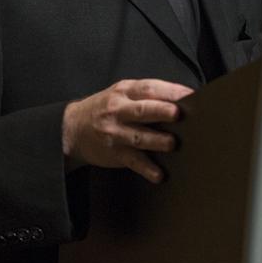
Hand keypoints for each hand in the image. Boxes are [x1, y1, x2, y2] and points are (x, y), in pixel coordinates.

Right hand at [61, 78, 193, 182]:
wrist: (72, 128)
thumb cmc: (105, 109)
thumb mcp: (122, 93)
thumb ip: (147, 95)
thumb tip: (182, 100)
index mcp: (125, 92)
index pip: (149, 88)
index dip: (170, 91)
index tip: (189, 95)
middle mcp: (119, 110)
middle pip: (143, 109)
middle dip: (161, 111)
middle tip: (178, 114)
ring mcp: (116, 132)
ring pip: (138, 136)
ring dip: (156, 140)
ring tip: (171, 143)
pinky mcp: (115, 153)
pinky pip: (133, 161)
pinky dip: (146, 168)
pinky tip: (158, 174)